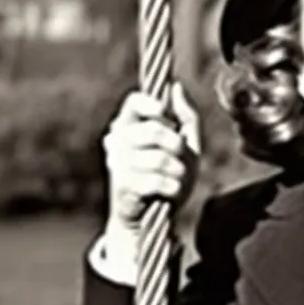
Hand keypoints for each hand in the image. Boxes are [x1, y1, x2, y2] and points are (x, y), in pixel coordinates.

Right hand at [102, 81, 200, 239]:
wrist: (150, 218)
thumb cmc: (168, 176)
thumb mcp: (186, 146)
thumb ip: (185, 117)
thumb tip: (176, 86)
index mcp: (129, 125)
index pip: (135, 102)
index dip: (154, 106)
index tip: (169, 119)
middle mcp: (117, 141)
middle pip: (153, 131)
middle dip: (178, 147)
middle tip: (181, 159)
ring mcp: (117, 163)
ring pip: (159, 159)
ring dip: (179, 172)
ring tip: (177, 180)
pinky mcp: (122, 185)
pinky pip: (157, 180)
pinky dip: (173, 188)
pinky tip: (171, 192)